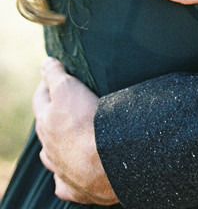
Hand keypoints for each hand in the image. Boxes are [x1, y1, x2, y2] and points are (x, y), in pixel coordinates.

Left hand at [33, 58, 116, 204]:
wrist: (104, 162)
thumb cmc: (85, 122)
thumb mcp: (68, 88)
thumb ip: (55, 75)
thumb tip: (45, 63)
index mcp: (46, 122)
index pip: (40, 98)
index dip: (47, 84)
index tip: (55, 74)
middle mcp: (49, 147)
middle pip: (45, 127)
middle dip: (52, 113)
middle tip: (67, 101)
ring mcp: (60, 169)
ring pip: (52, 156)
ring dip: (57, 146)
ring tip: (70, 137)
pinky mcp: (75, 188)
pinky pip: (66, 183)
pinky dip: (68, 175)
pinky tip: (75, 169)